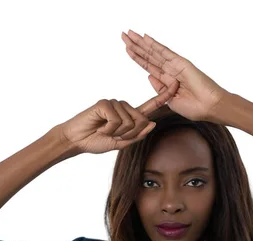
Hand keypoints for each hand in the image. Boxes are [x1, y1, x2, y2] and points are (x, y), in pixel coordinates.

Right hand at [58, 89, 176, 154]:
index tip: (176, 86)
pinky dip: (109, 128)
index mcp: (130, 115)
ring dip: (117, 132)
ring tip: (104, 131)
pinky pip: (117, 119)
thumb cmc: (97, 141)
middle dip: (129, 134)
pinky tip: (100, 127)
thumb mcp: (121, 142)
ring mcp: (115, 103)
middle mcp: (124, 106)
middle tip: (113, 136)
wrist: (76, 140)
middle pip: (142, 120)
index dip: (163, 97)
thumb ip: (137, 135)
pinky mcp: (105, 103)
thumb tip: (153, 123)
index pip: (150, 106)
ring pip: (129, 121)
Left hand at [121, 30, 228, 121]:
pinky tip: (145, 38)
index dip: (137, 57)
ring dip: (141, 43)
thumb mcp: (170, 101)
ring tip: (129, 34)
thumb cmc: (194, 108)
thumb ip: (160, 89)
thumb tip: (150, 76)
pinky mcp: (181, 63)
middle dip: (136, 46)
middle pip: (149, 56)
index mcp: (167, 81)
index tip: (127, 49)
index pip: (149, 66)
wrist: (209, 108)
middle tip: (123, 35)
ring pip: (154, 52)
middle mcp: (170, 71)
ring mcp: (175, 66)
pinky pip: (165, 52)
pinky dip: (155, 45)